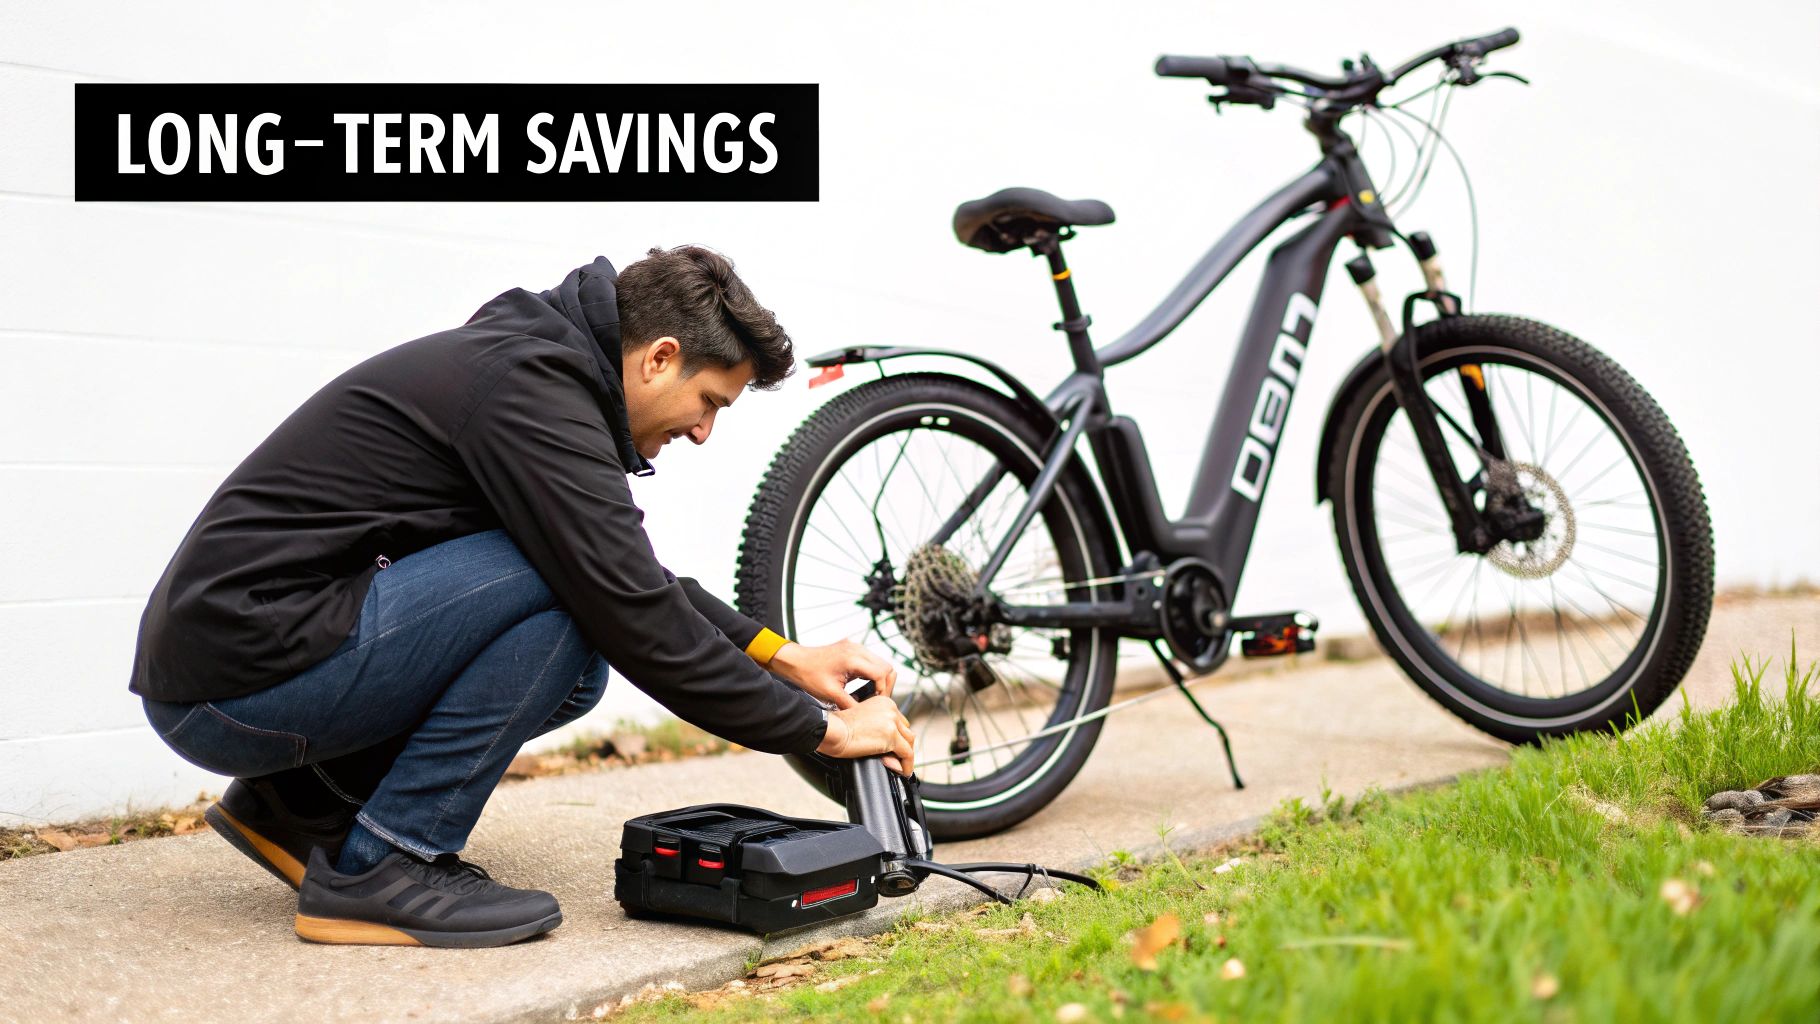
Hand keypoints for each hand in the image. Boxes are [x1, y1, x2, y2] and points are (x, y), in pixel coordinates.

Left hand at [769, 638, 897, 708]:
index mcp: (852, 659)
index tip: (876, 703)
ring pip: (880, 662)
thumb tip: (865, 715)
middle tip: (875, 699)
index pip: (882, 674)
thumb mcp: (830, 695)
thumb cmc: (808, 675)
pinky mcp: (852, 648)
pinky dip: (870, 672)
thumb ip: (851, 705)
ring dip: (878, 678)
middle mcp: (857, 649)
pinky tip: (861, 684)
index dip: (883, 691)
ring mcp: (855, 646)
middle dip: (884, 684)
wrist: (794, 661)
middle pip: (886, 666)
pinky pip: (870, 660)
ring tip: (869, 693)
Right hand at [815, 694, 914, 774]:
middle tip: (898, 761)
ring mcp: (891, 722)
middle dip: (904, 746)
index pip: (899, 721)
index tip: (896, 750)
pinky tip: (902, 771)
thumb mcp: (862, 722)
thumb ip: (878, 731)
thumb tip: (891, 755)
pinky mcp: (891, 736)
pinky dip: (906, 765)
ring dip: (906, 757)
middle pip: (906, 731)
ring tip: (900, 768)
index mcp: (883, 702)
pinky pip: (906, 754)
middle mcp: (890, 709)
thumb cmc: (837, 727)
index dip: (899, 737)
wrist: (830, 729)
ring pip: (909, 742)